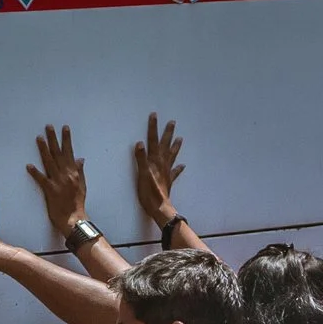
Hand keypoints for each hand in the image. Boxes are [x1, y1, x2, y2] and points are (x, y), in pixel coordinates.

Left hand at [28, 125, 89, 239]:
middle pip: (59, 153)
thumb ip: (80, 171)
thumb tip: (80, 159)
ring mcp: (58, 182)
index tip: (64, 128)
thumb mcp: (82, 185)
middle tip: (49, 127)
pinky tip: (29, 165)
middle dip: (54, 139)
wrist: (74, 218)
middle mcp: (66, 174)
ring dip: (44, 150)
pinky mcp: (50, 190)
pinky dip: (35, 172)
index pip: (69, 152)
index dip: (66, 139)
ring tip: (39, 138)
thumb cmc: (78, 203)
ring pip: (50, 162)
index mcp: (74, 173)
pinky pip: (42, 179)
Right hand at [134, 112, 184, 227]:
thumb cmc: (149, 192)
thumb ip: (140, 159)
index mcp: (154, 161)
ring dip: (175, 146)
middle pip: (165, 145)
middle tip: (172, 122)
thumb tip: (139, 143)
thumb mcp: (142, 174)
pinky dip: (178, 168)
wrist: (159, 208)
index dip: (153, 128)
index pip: (153, 140)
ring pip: (172, 156)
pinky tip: (183, 165)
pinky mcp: (168, 181)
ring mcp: (166, 172)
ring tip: (180, 138)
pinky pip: (175, 172)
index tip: (154, 115)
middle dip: (167, 133)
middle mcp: (162, 164)